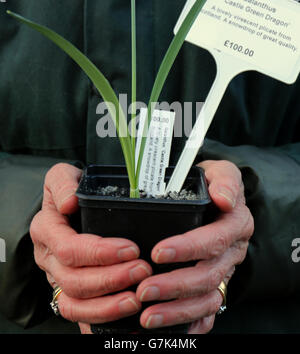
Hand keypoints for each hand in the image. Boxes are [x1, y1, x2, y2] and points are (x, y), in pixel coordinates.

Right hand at [30, 163, 151, 331]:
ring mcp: (57, 278)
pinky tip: (128, 314)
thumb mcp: (63, 175)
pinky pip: (80, 315)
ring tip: (138, 297)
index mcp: (46, 230)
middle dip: (111, 279)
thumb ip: (63, 182)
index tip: (131, 248)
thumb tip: (68, 203)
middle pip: (74, 280)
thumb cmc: (71, 189)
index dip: (100, 252)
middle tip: (143, 270)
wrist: (69, 205)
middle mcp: (48, 258)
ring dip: (108, 305)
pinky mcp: (70, 293)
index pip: (68, 248)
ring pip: (74, 304)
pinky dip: (104, 318)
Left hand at [136, 160, 253, 332]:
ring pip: (207, 298)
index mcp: (235, 224)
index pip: (214, 240)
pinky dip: (190, 323)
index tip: (158, 252)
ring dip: (177, 310)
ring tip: (147, 316)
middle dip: (175, 285)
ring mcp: (226, 272)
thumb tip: (224, 198)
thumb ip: (225, 179)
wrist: (220, 198)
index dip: (188, 248)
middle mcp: (233, 252)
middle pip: (208, 275)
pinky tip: (167, 328)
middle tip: (143, 290)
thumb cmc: (213, 184)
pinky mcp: (216, 286)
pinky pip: (208, 312)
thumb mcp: (221, 171)